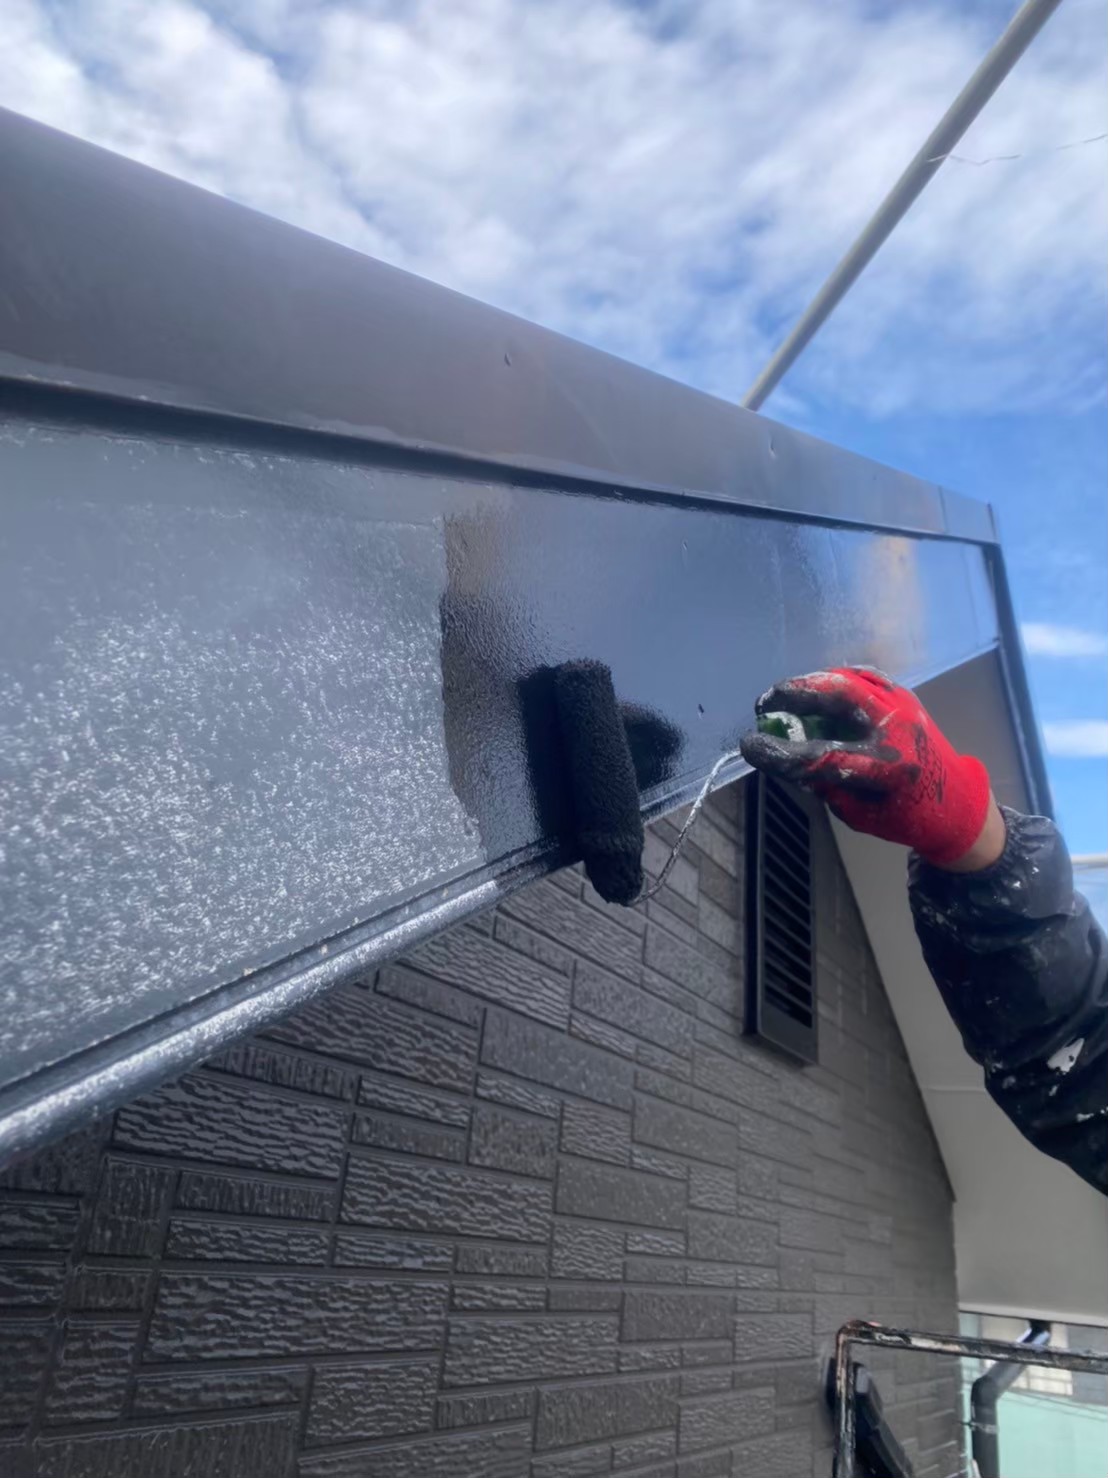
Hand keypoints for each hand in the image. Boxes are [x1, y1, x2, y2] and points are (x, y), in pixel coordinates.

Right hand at [739, 667, 994, 866]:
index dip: (779, 753)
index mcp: (889, 771)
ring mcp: (904, 706)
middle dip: (795, 692)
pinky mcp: (903, 694)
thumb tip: (786, 754)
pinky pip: (862, 676)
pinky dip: (833, 679)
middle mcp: (899, 731)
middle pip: (841, 695)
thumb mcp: (858, 814)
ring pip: (850, 678)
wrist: (955, 798)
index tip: (749, 746)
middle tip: (765, 702)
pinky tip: (815, 690)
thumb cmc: (903, 816)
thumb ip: (824, 784)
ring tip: (784, 696)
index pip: (823, 758)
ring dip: (811, 683)